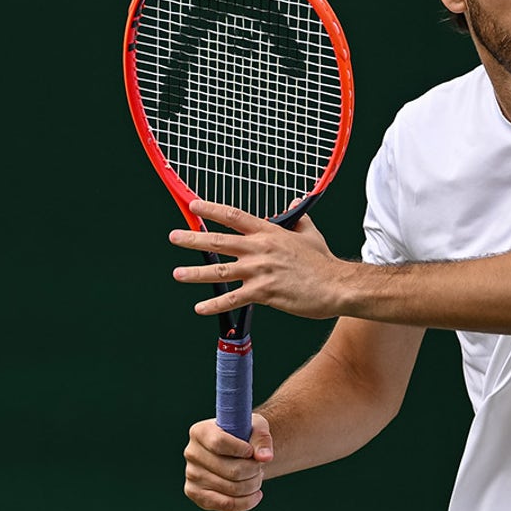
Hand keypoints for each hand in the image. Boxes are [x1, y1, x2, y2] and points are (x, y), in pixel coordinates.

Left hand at [168, 199, 345, 318]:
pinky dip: (215, 304)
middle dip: (193, 239)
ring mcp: (260, 271)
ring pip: (220, 271)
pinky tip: (200, 307)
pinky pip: (234, 299)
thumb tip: (293, 203)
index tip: (193, 206)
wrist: (336, 285)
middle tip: (174, 237)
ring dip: (196, 273)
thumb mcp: (310, 233)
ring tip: (178, 273)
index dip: (212, 210)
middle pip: (219, 241)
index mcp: (270, 233)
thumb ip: (297, 219)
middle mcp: (260, 250)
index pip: (234, 217)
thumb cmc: (323, 263)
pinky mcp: (264, 293)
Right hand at [183, 413, 273, 510]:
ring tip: (257, 476)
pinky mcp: (195, 494)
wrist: (236, 451)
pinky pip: (225, 504)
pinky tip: (256, 494)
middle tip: (260, 466)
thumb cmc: (245, 436)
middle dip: (253, 470)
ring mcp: (191, 475)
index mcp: (200, 432)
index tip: (252, 452)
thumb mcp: (256, 428)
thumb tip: (265, 457)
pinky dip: (246, 502)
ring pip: (232, 489)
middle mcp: (192, 453)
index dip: (241, 449)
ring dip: (253, 485)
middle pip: (231, 470)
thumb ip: (262, 439)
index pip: (219, 443)